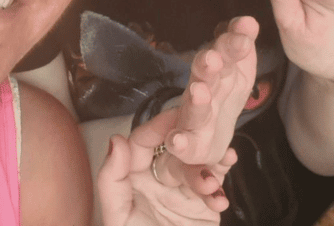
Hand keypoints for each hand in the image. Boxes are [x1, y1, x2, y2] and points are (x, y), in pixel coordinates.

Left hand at [99, 109, 235, 225]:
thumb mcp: (119, 219)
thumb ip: (112, 180)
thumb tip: (117, 140)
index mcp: (133, 174)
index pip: (145, 140)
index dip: (159, 126)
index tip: (177, 118)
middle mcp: (158, 176)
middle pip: (177, 149)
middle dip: (191, 148)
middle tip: (201, 148)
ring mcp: (183, 189)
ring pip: (200, 163)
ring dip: (210, 169)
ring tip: (212, 184)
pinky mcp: (205, 204)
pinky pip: (216, 185)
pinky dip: (221, 189)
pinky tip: (220, 199)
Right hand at [165, 16, 258, 167]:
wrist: (209, 141)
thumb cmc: (222, 99)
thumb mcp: (239, 71)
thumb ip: (241, 45)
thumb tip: (249, 20)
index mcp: (219, 73)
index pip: (226, 52)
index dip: (234, 41)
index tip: (246, 26)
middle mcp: (204, 91)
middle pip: (206, 76)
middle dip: (208, 66)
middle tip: (213, 58)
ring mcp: (195, 117)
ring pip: (195, 108)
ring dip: (196, 100)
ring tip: (199, 92)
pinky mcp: (190, 146)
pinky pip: (183, 144)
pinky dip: (178, 143)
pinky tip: (177, 141)